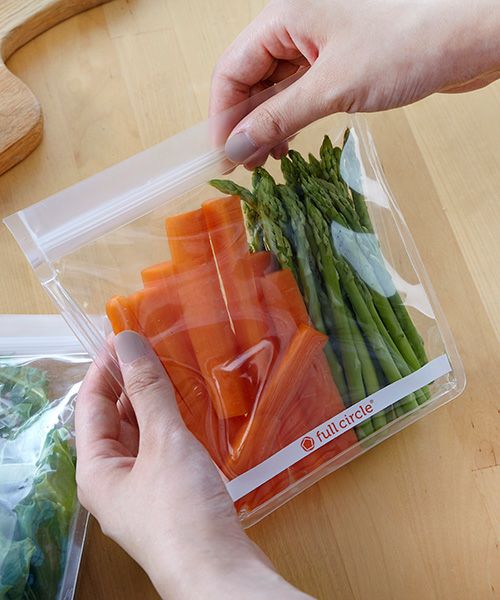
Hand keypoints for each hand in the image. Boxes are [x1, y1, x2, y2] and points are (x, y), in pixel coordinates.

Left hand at [75, 331, 311, 599]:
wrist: (220, 571)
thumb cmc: (182, 508)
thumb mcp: (163, 441)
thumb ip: (147, 390)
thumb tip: (127, 340)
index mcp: (97, 468)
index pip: (91, 404)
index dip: (106, 367)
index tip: (125, 334)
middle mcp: (114, 478)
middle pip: (116, 418)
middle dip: (132, 381)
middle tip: (156, 346)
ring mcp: (144, 488)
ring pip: (143, 433)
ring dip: (155, 401)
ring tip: (176, 366)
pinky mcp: (172, 494)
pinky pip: (165, 447)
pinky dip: (174, 423)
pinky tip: (194, 404)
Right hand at [210, 0, 499, 167]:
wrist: (472, 35)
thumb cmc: (409, 44)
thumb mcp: (332, 87)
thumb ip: (278, 118)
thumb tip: (237, 145)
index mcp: (286, 13)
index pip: (233, 67)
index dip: (223, 114)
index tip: (223, 153)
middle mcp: (297, 22)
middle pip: (252, 76)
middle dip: (245, 122)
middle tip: (244, 165)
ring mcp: (320, 40)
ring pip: (277, 85)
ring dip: (268, 124)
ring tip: (265, 161)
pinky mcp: (341, 57)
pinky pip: (302, 89)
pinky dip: (292, 117)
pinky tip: (289, 142)